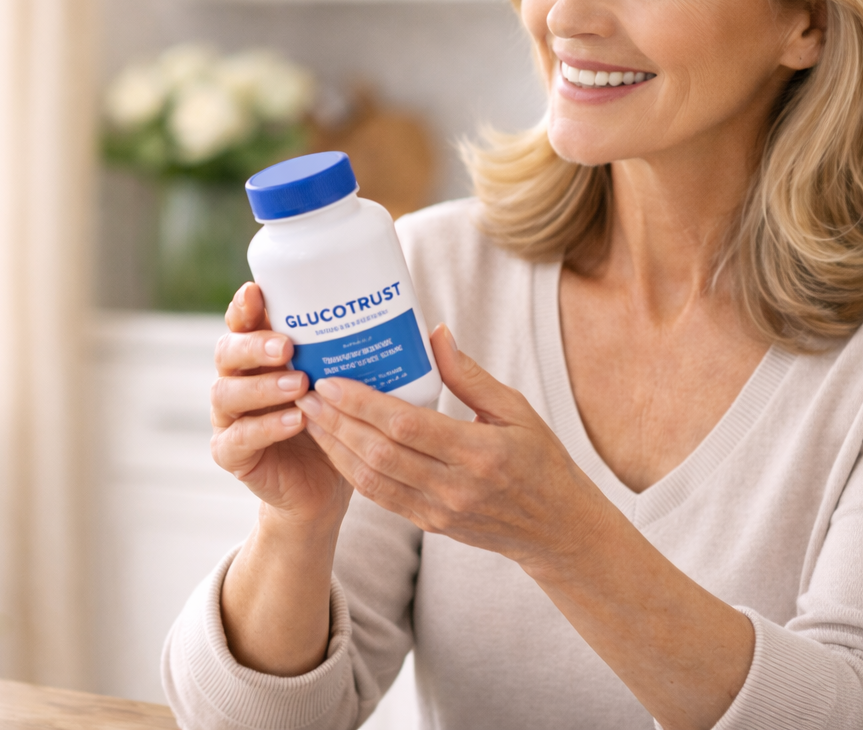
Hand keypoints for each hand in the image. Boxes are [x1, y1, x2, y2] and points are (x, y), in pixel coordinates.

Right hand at [210, 283, 350, 526]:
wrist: (322, 488)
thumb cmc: (337, 425)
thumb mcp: (352, 386)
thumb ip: (371, 356)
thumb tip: (435, 330)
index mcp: (261, 356)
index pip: (243, 322)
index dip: (245, 306)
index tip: (258, 291)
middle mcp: (239, 380)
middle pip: (227, 351)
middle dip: (254, 345)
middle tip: (286, 347)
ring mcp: (230, 418)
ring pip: (226, 393)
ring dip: (262, 386)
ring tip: (299, 385)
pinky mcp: (232, 454)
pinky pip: (238, 438)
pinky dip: (266, 427)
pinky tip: (296, 421)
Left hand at [294, 325, 609, 571]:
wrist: (555, 528)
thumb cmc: (541, 460)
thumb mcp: (516, 409)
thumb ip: (470, 375)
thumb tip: (435, 334)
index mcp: (481, 453)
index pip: (408, 426)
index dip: (363, 404)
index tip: (332, 380)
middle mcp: (456, 487)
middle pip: (381, 453)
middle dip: (337, 422)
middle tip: (307, 392)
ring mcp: (440, 511)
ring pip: (373, 480)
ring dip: (335, 447)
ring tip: (310, 417)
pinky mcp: (430, 524)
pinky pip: (380, 498)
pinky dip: (352, 471)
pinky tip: (335, 446)